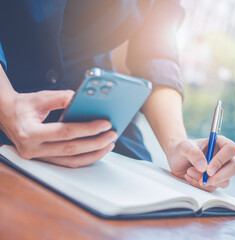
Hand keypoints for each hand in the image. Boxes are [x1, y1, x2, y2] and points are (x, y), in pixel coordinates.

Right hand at [0, 90, 116, 167]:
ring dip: (94, 153)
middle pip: (71, 149)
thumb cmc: (24, 105)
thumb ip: (63, 98)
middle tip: (112, 135)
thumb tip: (85, 101)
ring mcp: (37, 158)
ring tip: (109, 144)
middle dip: (96, 143)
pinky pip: (67, 163)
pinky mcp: (43, 161)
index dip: (87, 129)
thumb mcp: (41, 97)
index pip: (65, 132)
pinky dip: (85, 158)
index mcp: (30, 132)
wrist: (6, 115)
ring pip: (71, 161)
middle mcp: (31, 149)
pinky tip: (97, 150)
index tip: (105, 124)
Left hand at [167, 136, 234, 191]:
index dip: (222, 160)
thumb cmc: (181, 149)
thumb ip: (193, 153)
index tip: (208, 169)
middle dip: (220, 176)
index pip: (231, 149)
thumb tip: (204, 167)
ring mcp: (220, 170)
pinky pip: (213, 188)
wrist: (176, 159)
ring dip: (206, 181)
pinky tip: (190, 178)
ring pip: (225, 181)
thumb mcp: (183, 147)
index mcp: (220, 143)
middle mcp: (223, 157)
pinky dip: (201, 186)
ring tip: (190, 172)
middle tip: (204, 179)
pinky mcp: (215, 181)